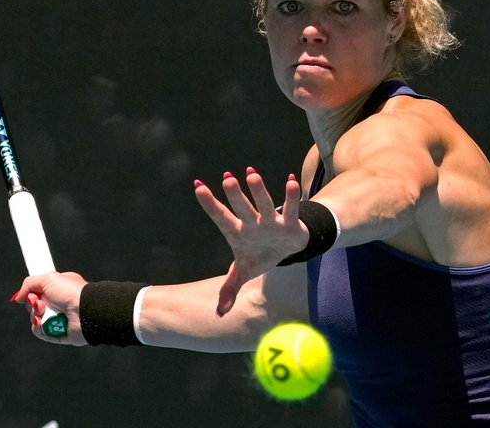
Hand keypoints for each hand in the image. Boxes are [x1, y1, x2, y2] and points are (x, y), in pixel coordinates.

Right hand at [13, 271, 87, 345]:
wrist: (84, 310)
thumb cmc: (71, 292)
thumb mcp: (48, 278)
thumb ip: (29, 284)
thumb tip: (18, 297)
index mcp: (60, 288)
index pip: (39, 291)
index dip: (32, 293)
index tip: (30, 293)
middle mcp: (59, 303)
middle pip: (35, 305)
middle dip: (33, 304)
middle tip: (39, 301)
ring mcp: (59, 318)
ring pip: (36, 319)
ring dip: (36, 315)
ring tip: (44, 311)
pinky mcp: (59, 333)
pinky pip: (41, 332)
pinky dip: (38, 328)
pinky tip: (41, 323)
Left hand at [195, 169, 306, 316]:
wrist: (286, 249)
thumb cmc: (259, 255)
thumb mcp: (243, 273)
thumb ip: (229, 290)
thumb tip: (218, 314)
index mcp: (237, 233)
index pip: (221, 218)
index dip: (210, 205)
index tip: (198, 187)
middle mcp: (252, 223)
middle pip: (242, 209)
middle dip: (235, 196)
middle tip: (227, 178)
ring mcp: (270, 221)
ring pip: (264, 205)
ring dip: (259, 191)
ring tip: (252, 174)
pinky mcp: (290, 223)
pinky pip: (291, 209)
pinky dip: (291, 197)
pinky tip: (290, 180)